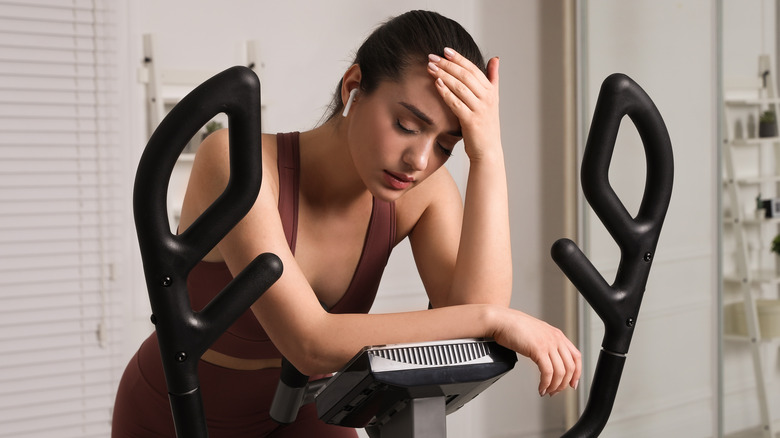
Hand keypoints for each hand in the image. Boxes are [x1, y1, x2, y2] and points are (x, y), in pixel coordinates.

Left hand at [427, 47, 500, 161]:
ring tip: (430, 67)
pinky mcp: (471, 121)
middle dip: (447, 64)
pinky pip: (456, 103)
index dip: (459, 58)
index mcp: (490, 91)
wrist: (488, 151)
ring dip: (444, 75)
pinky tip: (436, 84)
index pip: (473, 69)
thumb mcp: (492, 99)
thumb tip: (495, 58)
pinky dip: (446, 92)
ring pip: (460, 87)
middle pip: (465, 75)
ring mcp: (479, 109)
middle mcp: (487, 98)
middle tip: (432, 56)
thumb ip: (492, 78)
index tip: (445, 50)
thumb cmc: (486, 125)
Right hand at [492, 308, 581, 396]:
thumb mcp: (537, 333)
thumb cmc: (514, 326)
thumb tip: (550, 360)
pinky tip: (540, 387)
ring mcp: (548, 344)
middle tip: (555, 391)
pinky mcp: (538, 350)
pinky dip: (545, 383)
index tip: (572, 383)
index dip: (577, 373)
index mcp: (557, 335)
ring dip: (554, 386)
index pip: (576, 357)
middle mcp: (555, 339)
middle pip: (570, 367)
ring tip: (546, 391)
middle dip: (564, 384)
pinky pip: (547, 372)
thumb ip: (547, 343)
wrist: (501, 320)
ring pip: (560, 372)